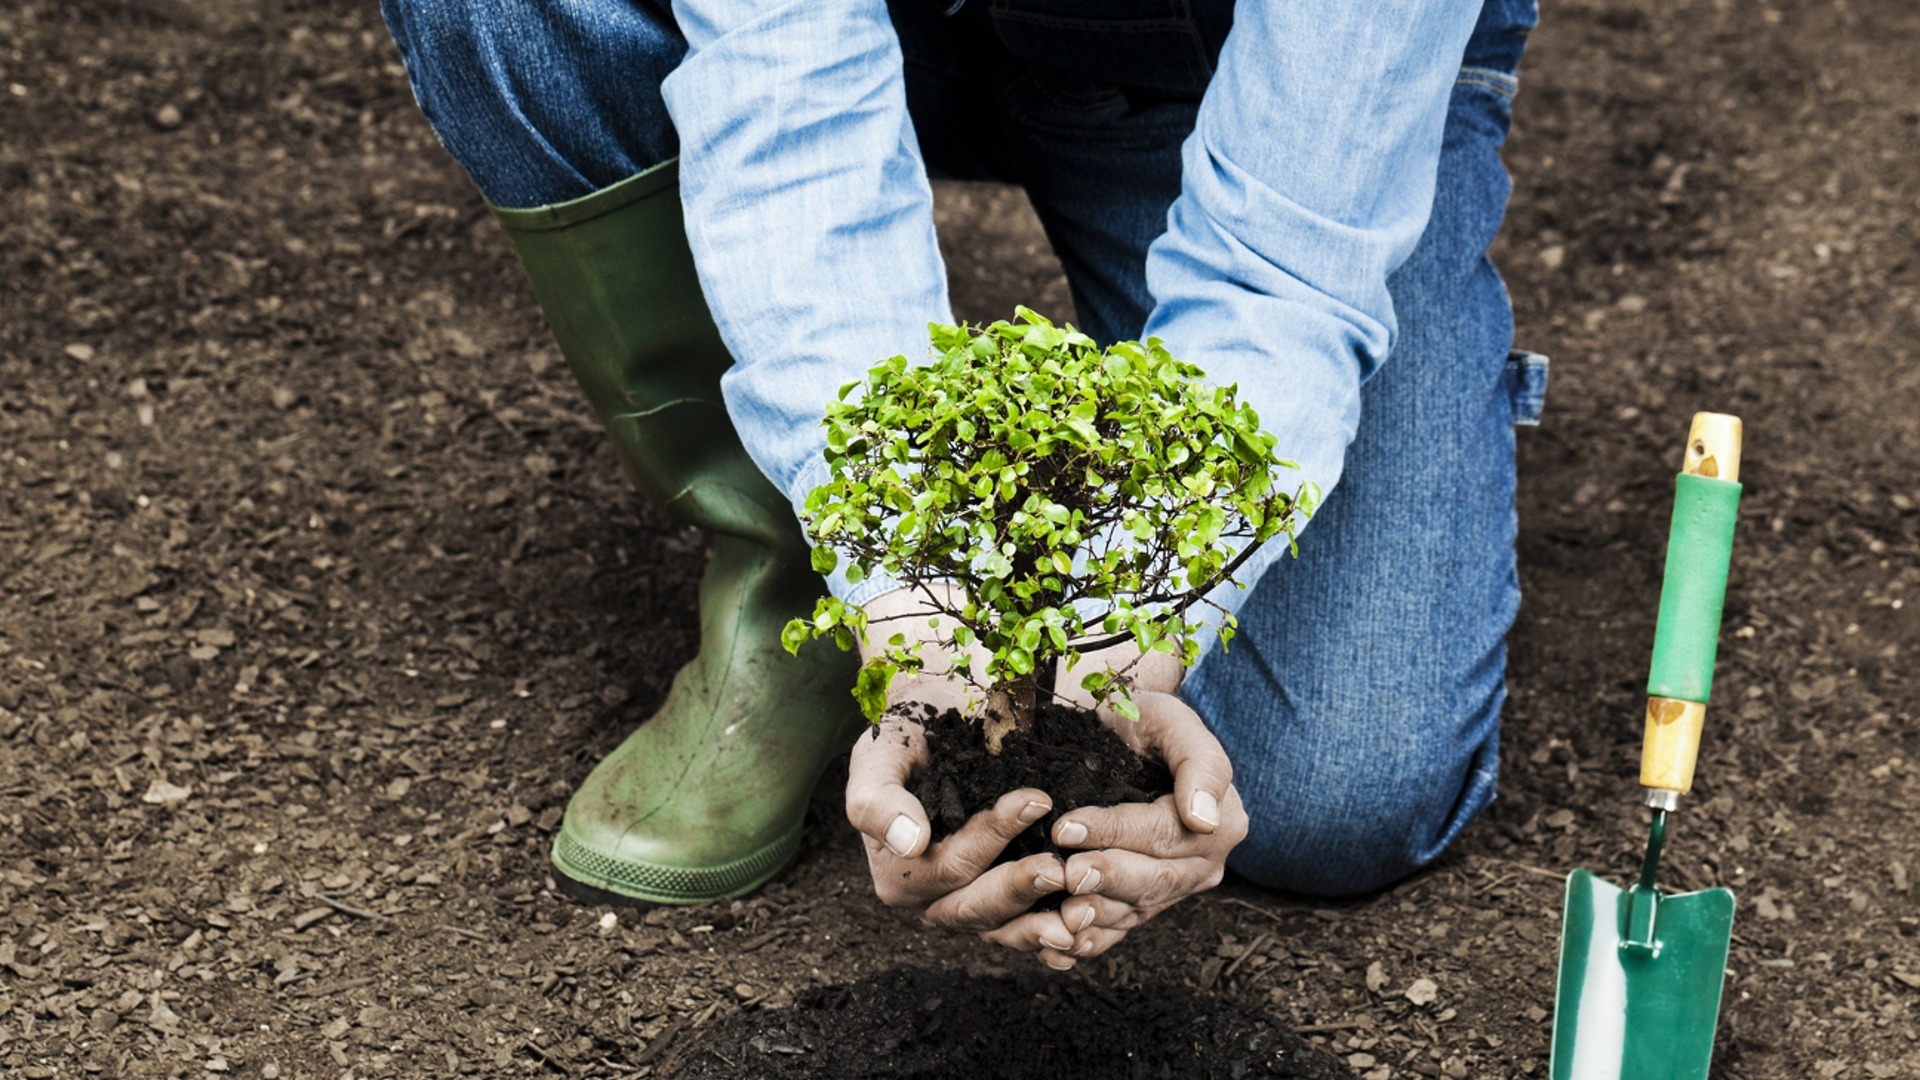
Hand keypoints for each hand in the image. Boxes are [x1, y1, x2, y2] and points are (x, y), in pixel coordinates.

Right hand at [843, 587, 1080, 969]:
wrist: (931, 728)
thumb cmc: (903, 738)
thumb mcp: (878, 757)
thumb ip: (878, 800)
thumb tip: (910, 842)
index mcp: (898, 876)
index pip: (949, 865)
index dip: (991, 838)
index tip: (1035, 800)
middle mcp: (930, 901)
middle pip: (977, 907)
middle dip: (1020, 888)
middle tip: (1061, 867)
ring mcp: (966, 906)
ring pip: (1004, 928)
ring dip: (1043, 925)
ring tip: (1084, 913)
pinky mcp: (998, 903)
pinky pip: (1024, 929)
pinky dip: (1052, 936)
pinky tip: (1087, 933)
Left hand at [1049, 684, 1248, 960]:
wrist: (1124, 738)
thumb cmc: (1147, 722)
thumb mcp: (1173, 721)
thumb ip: (1199, 763)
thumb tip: (1205, 818)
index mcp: (1221, 821)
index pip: (1164, 833)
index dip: (1115, 831)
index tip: (1068, 826)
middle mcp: (1203, 863)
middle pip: (1154, 880)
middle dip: (1107, 878)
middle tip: (1066, 874)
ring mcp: (1174, 889)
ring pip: (1136, 910)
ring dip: (1098, 916)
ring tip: (1062, 914)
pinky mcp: (1144, 905)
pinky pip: (1120, 930)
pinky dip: (1092, 940)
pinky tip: (1061, 945)